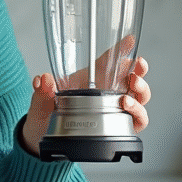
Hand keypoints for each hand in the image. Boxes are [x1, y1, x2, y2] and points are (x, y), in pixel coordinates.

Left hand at [21, 57, 151, 155]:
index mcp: (90, 80)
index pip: (110, 61)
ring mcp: (114, 109)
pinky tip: (128, 108)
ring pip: (140, 97)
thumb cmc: (46, 118)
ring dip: (141, 92)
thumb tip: (44, 79)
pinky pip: (138, 120)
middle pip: (132, 77)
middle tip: (135, 70)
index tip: (130, 41)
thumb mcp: (40, 103)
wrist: (44, 140)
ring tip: (129, 93)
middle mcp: (106, 93)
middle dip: (139, 71)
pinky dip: (139, 113)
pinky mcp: (119, 127)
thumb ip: (42, 92)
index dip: (121, 49)